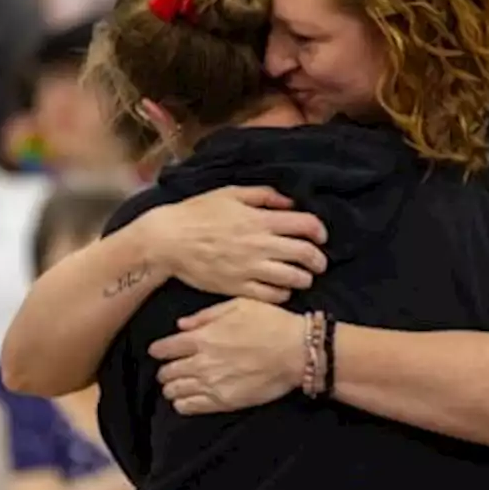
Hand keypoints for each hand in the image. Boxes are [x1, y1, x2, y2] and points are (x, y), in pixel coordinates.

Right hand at [141, 186, 328, 303]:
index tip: (321, 236)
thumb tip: (291, 203)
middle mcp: (260, 245)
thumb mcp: (231, 193)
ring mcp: (250, 268)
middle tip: (318, 262)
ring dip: (304, 278)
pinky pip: (272, 296)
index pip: (306, 225)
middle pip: (306, 255)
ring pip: (293, 279)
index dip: (320, 231)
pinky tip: (281, 288)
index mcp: (260, 219)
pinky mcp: (238, 287)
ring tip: (302, 277)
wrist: (168, 240)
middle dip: (319, 260)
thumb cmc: (198, 213)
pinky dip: (283, 294)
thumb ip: (265, 195)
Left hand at [150, 298, 306, 414]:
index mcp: (203, 337)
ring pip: (175, 391)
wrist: (296, 350)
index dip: (158, 350)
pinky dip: (183, 404)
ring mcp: (212, 384)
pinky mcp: (223, 401)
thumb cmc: (271, 323)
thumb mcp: (239, 305)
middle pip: (167, 372)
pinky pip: (190, 407)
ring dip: (173, 388)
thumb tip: (181, 325)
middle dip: (165, 370)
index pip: (165, 348)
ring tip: (177, 385)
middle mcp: (202, 362)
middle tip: (169, 369)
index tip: (158, 351)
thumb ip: (206, 315)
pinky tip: (187, 399)